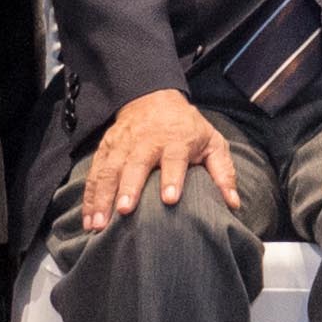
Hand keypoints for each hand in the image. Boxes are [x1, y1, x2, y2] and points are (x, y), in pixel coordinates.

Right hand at [82, 86, 229, 234]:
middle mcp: (147, 141)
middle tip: (125, 211)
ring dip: (103, 196)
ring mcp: (123, 145)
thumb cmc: (187, 128)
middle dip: (129, 188)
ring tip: (99, 224)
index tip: (170, 199)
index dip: (172, 177)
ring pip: (110, 170)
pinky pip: (95, 173)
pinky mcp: (106, 148)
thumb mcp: (212, 142)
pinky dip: (90, 196)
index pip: (174, 158)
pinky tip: (88, 218)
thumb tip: (233, 204)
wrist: (153, 97)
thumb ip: (223, 172)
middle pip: (136, 164)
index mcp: (176, 140)